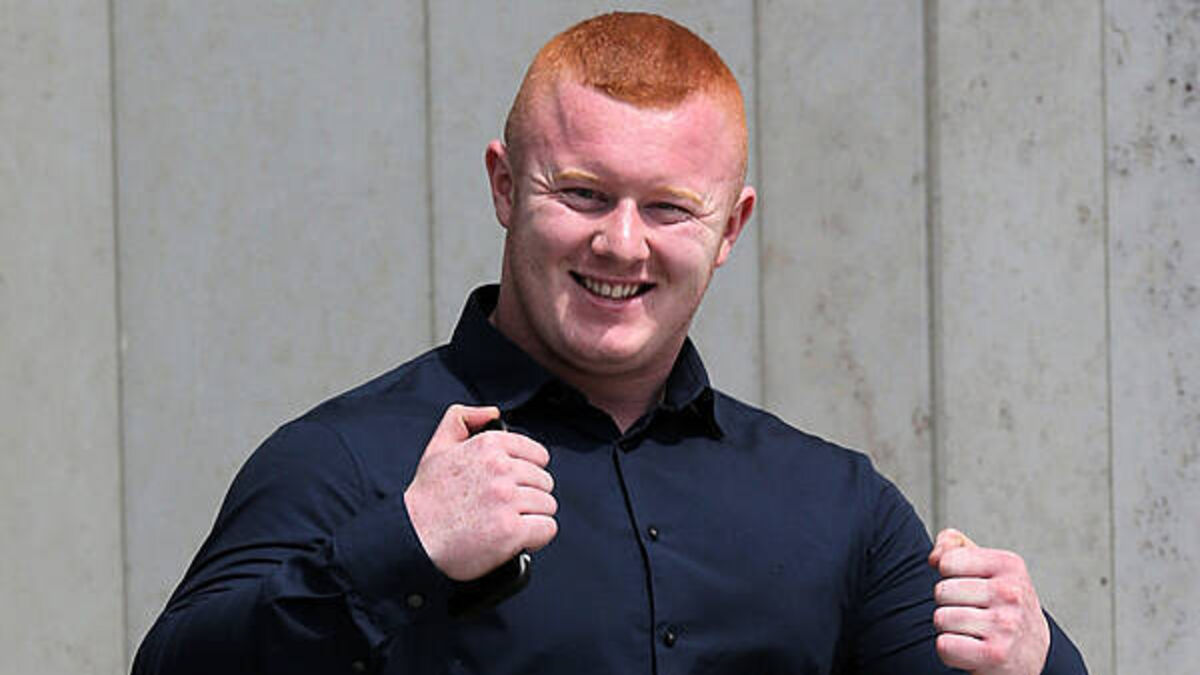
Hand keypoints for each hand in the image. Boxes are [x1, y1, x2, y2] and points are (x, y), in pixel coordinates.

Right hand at [404, 404, 557, 580]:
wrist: (411, 540)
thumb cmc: (426, 500)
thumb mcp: (437, 448)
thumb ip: (461, 419)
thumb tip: (492, 412)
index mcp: (488, 445)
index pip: (538, 455)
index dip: (528, 474)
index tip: (514, 486)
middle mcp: (500, 469)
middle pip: (544, 482)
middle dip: (529, 497)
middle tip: (504, 509)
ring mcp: (507, 499)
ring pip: (548, 506)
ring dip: (532, 518)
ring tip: (506, 524)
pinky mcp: (511, 530)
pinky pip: (547, 529)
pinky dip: (536, 538)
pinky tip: (516, 540)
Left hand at [928, 528, 1050, 674]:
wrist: (1032, 652)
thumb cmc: (1001, 605)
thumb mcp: (987, 567)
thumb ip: (954, 546)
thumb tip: (934, 558)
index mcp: (1008, 565)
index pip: (947, 562)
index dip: (950, 577)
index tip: (970, 587)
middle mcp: (1011, 593)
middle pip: (941, 591)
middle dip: (949, 604)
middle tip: (973, 613)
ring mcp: (1005, 625)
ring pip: (941, 619)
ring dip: (950, 629)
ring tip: (973, 631)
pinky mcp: (995, 655)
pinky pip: (945, 645)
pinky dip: (950, 651)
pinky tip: (971, 649)